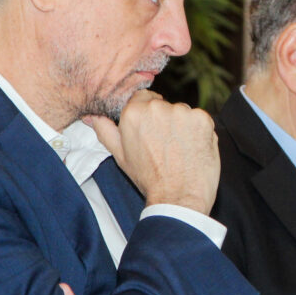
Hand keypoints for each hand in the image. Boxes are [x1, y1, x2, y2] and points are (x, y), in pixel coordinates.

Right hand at [85, 90, 219, 214]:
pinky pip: (200, 120)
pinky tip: (193, 149)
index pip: (143, 98)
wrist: (179, 197)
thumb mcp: (120, 156)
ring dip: (183, 126)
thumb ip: (106, 131)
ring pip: (183, 113)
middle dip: (165, 120)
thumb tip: (91, 117)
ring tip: (179, 149)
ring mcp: (183, 112)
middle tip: (165, 145)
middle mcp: (157, 107)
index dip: (148, 114)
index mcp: (134, 113)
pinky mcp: (203, 119)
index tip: (152, 130)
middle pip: (164, 105)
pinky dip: (199, 131)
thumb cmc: (149, 179)